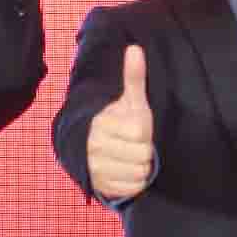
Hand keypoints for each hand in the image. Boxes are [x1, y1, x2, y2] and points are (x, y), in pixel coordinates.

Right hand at [88, 43, 156, 202]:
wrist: (92, 148)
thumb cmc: (119, 120)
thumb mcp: (129, 100)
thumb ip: (133, 76)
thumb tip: (135, 49)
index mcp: (101, 123)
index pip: (140, 131)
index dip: (144, 130)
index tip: (135, 127)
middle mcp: (95, 147)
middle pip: (143, 154)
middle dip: (144, 149)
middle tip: (133, 143)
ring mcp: (96, 169)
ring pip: (140, 172)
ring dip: (141, 165)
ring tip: (130, 156)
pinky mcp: (101, 187)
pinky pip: (134, 187)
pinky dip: (136, 181)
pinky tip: (128, 170)